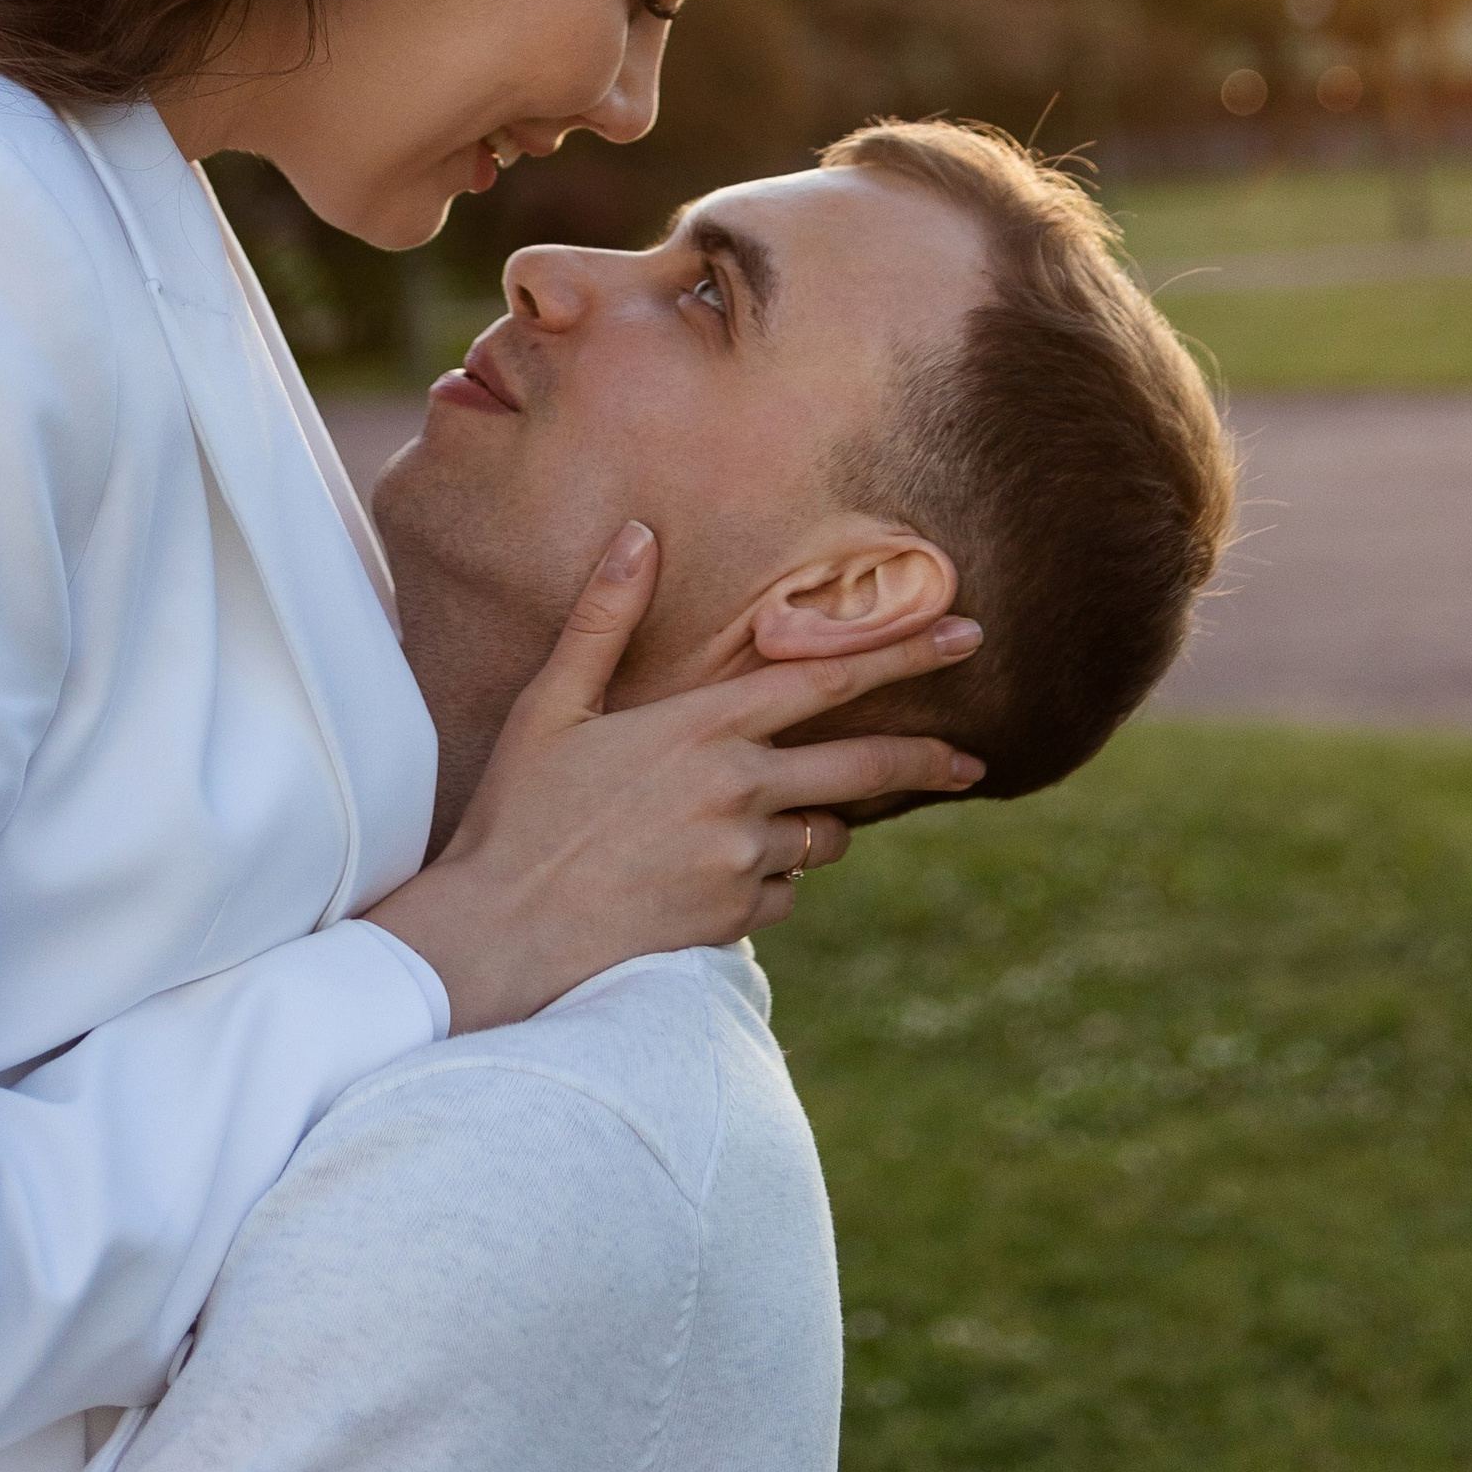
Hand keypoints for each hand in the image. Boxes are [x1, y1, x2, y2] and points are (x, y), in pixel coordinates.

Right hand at [361, 522, 984, 1031]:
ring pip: (817, 839)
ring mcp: (741, 859)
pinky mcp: (734, 919)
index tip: (967, 635)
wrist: (500, 937)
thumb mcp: (553, 707)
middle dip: (925, 759)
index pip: (826, 677)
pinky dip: (762, 885)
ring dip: (805, 830)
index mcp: (702, 725)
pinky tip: (701, 881)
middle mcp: (737, 788)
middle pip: (862, 767)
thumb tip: (638, 533)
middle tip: (972, 760)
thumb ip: (604, 619)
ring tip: (738, 830)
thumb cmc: (517, 816)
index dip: (903, 652)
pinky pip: (781, 895)